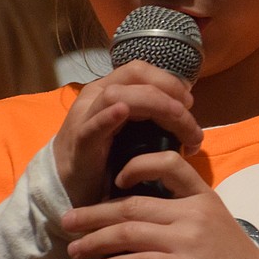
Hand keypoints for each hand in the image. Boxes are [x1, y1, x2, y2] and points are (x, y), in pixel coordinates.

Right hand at [52, 61, 202, 208]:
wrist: (69, 188)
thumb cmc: (105, 160)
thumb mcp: (131, 132)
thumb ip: (151, 118)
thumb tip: (185, 113)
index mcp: (110, 90)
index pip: (141, 70)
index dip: (169, 81)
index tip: (190, 103)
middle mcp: (96, 96)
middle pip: (134, 75)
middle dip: (168, 91)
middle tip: (189, 118)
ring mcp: (85, 118)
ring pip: (116, 95)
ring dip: (155, 104)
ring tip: (177, 120)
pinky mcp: (80, 143)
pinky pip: (92, 126)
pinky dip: (108, 117)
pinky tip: (123, 113)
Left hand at [62, 151, 258, 258]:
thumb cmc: (229, 258)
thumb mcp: (212, 221)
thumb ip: (179, 210)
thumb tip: (131, 211)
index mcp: (203, 195)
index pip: (169, 164)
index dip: (138, 166)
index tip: (115, 180)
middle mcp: (194, 213)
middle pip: (133, 205)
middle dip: (94, 214)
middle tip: (67, 220)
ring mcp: (189, 241)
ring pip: (129, 233)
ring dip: (95, 241)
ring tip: (74, 249)